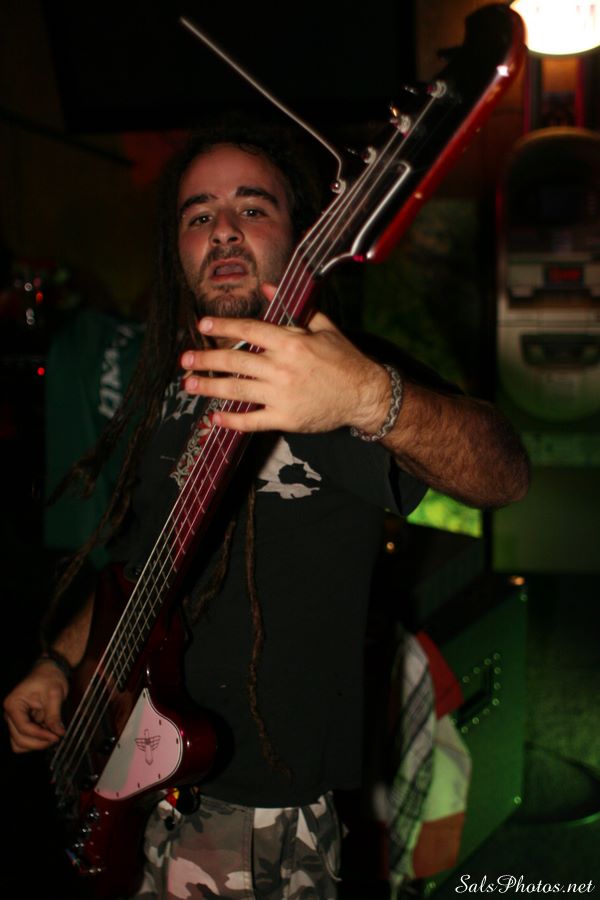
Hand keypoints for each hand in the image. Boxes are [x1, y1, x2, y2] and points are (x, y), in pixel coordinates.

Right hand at [3, 660, 67, 751]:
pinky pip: (24, 739)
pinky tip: (48, 732)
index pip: (23, 728)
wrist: (49, 670)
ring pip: (19, 743)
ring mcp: (14, 720)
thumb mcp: (54, 694)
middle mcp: (10, 714)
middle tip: (56, 738)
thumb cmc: (49, 677)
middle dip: (38, 742)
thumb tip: (58, 733)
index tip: (56, 737)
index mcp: (14, 704)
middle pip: (19, 740)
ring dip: (35, 744)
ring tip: (51, 734)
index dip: (40, 736)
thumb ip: (54, 715)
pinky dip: (35, 740)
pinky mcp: (21, 723)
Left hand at [180, 296, 389, 434]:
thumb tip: (266, 289)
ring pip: (237, 390)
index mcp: (290, 343)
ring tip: (189, 384)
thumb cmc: (344, 360)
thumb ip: (290, 310)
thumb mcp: (322, 327)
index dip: (223, 327)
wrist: (364, 394)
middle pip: (235, 361)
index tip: (203, 326)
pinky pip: (252, 421)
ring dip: (209, 387)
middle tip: (185, 360)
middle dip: (206, 360)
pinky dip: (231, 420)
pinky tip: (214, 417)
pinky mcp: (285, 418)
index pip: (249, 331)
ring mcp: (281, 395)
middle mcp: (282, 368)